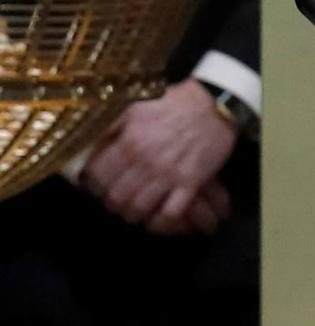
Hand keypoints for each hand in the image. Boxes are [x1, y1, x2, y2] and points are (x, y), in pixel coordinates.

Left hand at [81, 78, 236, 234]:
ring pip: (140, 207)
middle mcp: (146, 160)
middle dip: (113, 203)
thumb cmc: (174, 104)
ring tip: (133, 211)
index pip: (98, 174)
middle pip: (117, 196)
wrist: (214, 107)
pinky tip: (157, 220)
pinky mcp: (191, 182)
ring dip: (134, 214)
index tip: (95, 186)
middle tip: (116, 201)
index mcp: (129, 141)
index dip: (92, 184)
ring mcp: (169, 174)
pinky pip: (170, 212)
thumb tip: (89, 140)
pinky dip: (160, 222)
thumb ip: (111, 125)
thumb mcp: (135, 106)